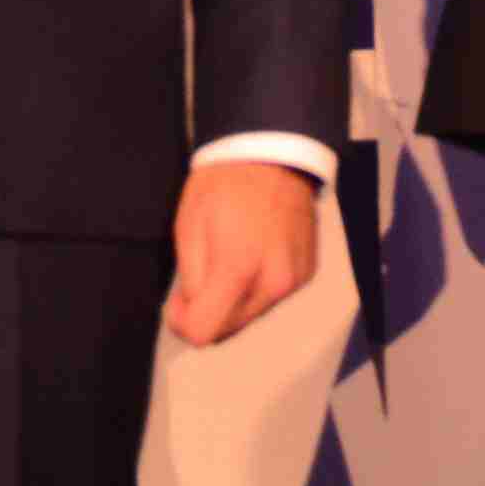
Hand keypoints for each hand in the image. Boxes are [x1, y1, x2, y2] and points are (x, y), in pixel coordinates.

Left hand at [164, 158, 319, 346]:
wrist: (274, 153)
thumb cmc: (225, 184)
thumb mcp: (188, 227)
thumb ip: (190, 280)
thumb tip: (192, 312)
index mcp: (238, 268)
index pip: (203, 332)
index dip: (182, 323)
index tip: (178, 303)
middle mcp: (272, 281)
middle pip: (228, 329)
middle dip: (208, 310)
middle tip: (201, 274)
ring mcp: (294, 279)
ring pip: (251, 315)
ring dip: (234, 300)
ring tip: (230, 257)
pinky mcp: (306, 273)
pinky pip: (273, 297)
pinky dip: (258, 286)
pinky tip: (254, 253)